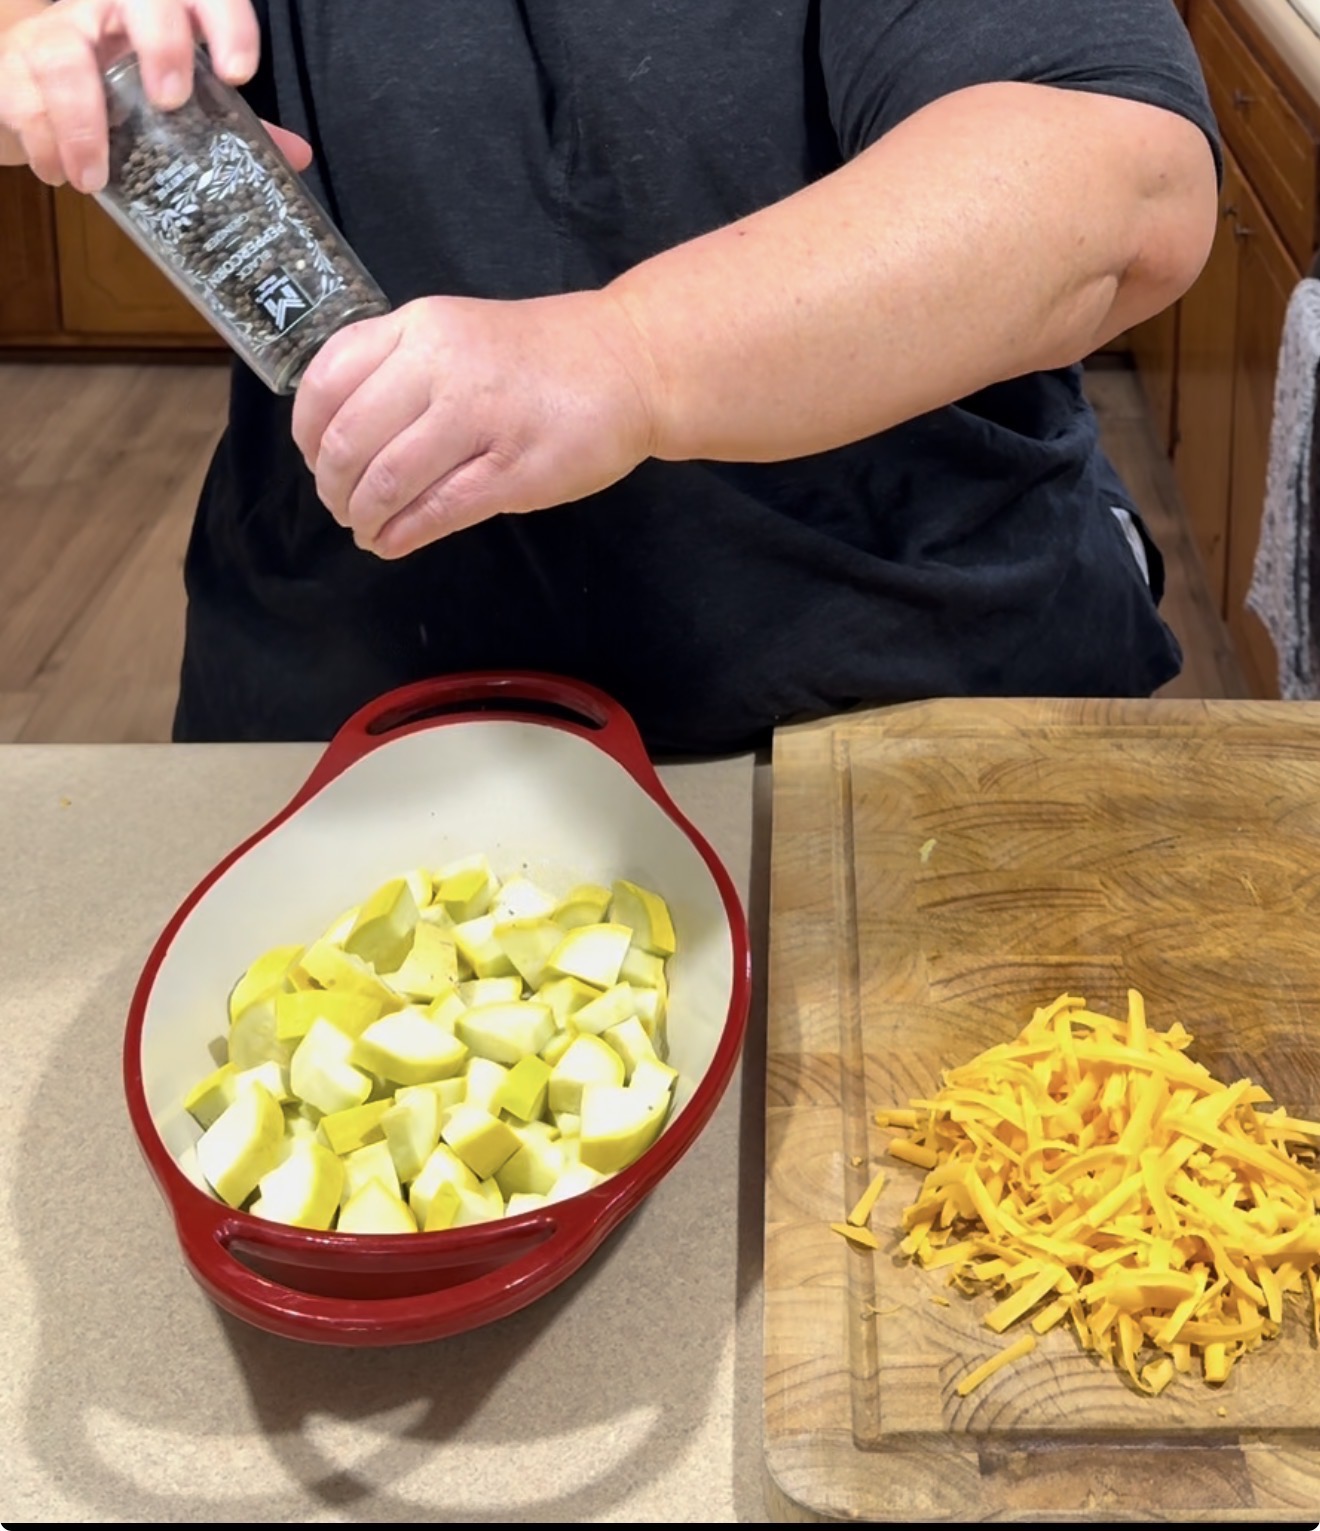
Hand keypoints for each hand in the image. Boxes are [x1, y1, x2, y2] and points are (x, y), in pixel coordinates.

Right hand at [0, 0, 308, 189]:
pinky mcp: (13, 66)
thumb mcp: (178, 98)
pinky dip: (43, 144)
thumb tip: (298, 156)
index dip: (225, 21)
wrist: (36, 82)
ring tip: (96, 178)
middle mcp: (109, 10)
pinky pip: (23, 99)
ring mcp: (58, 33)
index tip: (239, 75)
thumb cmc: (123, 89)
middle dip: (160, 42)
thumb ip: (231, 124)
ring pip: (64, 55)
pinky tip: (63, 176)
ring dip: (82, 120)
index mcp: (163, 14)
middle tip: (170, 101)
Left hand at [290, 292, 661, 558]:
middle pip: (348, 441)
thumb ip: (401, 367)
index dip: (306, 434)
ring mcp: (479, 418)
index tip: (316, 460)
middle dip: (335, 489)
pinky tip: (393, 543)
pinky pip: (437, 510)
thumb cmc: (541, 355)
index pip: (326, 381)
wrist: (631, 361)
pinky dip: (403, 535)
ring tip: (368, 529)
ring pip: (387, 480)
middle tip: (344, 508)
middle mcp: (440, 366)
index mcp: (419, 328)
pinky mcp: (514, 470)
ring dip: (365, 517)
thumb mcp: (457, 331)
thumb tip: (343, 432)